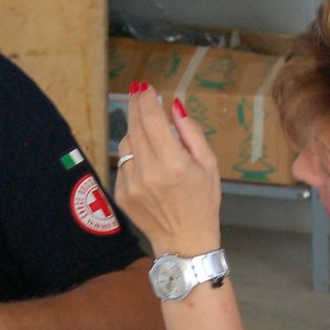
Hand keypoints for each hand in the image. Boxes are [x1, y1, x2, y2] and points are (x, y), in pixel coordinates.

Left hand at [113, 85, 222, 255]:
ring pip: (126, 144)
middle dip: (136, 107)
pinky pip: (123, 164)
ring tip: (149, 135)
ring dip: (135, 132)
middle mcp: (148, 172)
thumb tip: (175, 106)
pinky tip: (147, 164)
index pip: (152, 120)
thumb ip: (191, 133)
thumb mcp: (209, 165)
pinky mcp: (121, 193)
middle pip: (135, 127)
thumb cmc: (203, 202)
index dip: (146, 99)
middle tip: (138, 94)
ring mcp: (131, 184)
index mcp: (173, 163)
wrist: (184, 242)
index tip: (144, 88)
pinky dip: (133, 157)